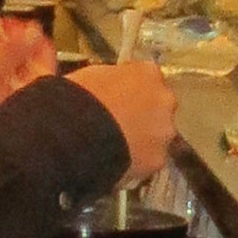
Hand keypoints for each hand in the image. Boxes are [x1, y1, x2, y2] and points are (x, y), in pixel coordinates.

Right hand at [66, 60, 178, 186]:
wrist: (72, 135)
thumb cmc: (75, 98)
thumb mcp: (89, 75)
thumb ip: (109, 78)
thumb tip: (108, 84)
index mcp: (147, 72)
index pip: (147, 77)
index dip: (131, 89)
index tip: (118, 98)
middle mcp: (165, 99)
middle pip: (159, 106)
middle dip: (144, 114)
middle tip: (118, 125)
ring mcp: (164, 131)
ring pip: (158, 135)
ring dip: (144, 140)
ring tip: (116, 148)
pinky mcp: (159, 159)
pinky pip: (150, 160)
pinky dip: (138, 162)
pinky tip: (118, 164)